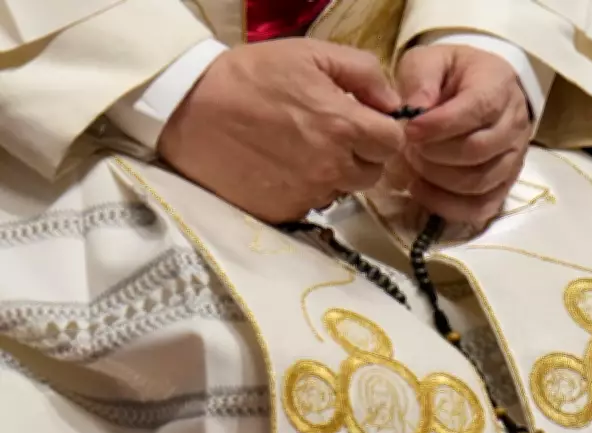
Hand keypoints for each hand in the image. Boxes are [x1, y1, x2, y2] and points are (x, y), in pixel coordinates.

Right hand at [159, 38, 403, 222]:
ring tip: (304, 150)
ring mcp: (308, 193)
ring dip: (335, 174)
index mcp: (344, 126)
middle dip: (362, 155)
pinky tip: (283, 167)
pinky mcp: (284, 211)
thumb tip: (394, 102)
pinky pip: (312, 204)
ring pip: (343, 191)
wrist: (189, 109)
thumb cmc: (252, 75)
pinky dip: (305, 189)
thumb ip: (364, 72)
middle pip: (372, 173)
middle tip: (333, 136)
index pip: (392, 144)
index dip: (383, 132)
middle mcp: (332, 167)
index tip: (364, 123)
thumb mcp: (311, 54)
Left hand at [392, 44, 531, 223]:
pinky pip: (479, 208)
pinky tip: (420, 188)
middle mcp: (514, 124)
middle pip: (477, 150)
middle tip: (408, 146)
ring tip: (413, 162)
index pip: (477, 110)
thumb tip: (414, 109)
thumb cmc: (449, 75)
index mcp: (498, 86)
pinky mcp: (503, 186)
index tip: (409, 130)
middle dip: (433, 153)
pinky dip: (445, 205)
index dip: (440, 125)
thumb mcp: (429, 60)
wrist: (476, 89)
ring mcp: (512, 159)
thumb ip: (419, 79)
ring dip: (436, 178)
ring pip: (478, 182)